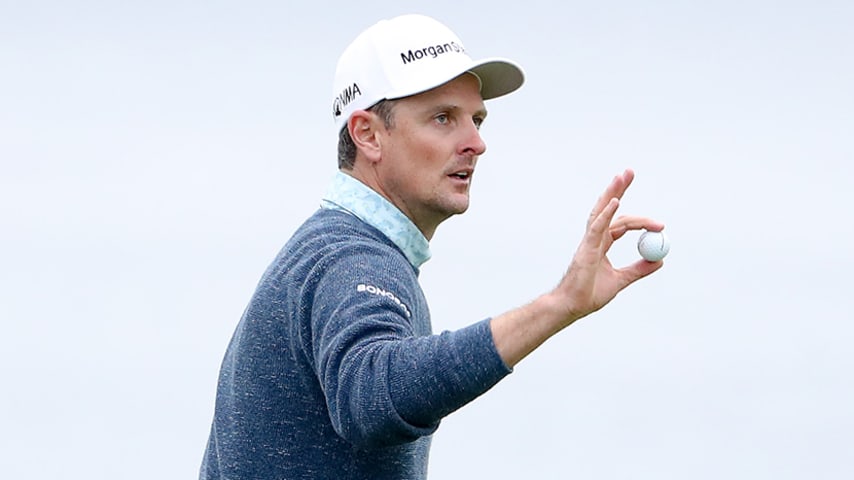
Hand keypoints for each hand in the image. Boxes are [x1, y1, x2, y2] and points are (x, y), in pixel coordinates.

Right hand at [550, 169, 663, 324]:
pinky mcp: (586, 248)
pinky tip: (616, 201)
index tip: (659, 224)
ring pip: (603, 212)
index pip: (621, 223)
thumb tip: (659, 261)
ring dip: (613, 192)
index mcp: (601, 244)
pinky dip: (607, 214)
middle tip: (629, 172)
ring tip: (622, 176)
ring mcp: (589, 241)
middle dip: (619, 188)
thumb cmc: (588, 294)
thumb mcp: (621, 280)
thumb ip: (638, 269)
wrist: (572, 306)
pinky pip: (598, 227)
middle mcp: (595, 238)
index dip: (639, 219)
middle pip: (609, 208)